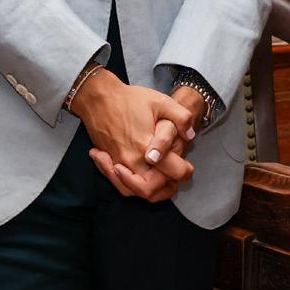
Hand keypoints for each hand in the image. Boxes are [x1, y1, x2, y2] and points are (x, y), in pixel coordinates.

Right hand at [87, 85, 206, 202]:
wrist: (99, 98)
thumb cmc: (129, 99)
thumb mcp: (160, 101)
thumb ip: (181, 117)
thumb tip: (190, 135)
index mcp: (146, 146)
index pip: (170, 172)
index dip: (183, 171)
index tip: (187, 167)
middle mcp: (131, 160)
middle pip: (151, 189)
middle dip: (166, 187)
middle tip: (174, 177)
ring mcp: (117, 163)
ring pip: (133, 191)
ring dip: (149, 191)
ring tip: (160, 182)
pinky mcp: (108, 161)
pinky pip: (118, 184)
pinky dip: (130, 186)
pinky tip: (140, 179)